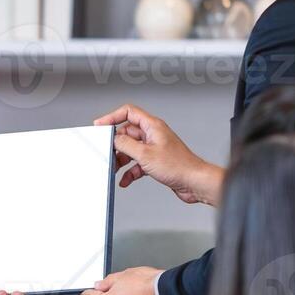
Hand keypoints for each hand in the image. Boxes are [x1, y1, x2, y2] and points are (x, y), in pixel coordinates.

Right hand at [95, 104, 223, 205]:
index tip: (100, 125)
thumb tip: (113, 139)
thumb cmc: (179, 166)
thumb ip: (125, 144)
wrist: (194, 182)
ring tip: (115, 168)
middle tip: (108, 153)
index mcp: (152, 126)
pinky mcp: (155, 161)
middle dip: (116, 145)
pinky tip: (125, 179)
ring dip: (122, 160)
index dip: (112, 117)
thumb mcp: (145, 154)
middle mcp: (153, 134)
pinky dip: (130, 171)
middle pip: (127, 133)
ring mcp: (154, 148)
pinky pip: (137, 163)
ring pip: (131, 149)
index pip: (128, 112)